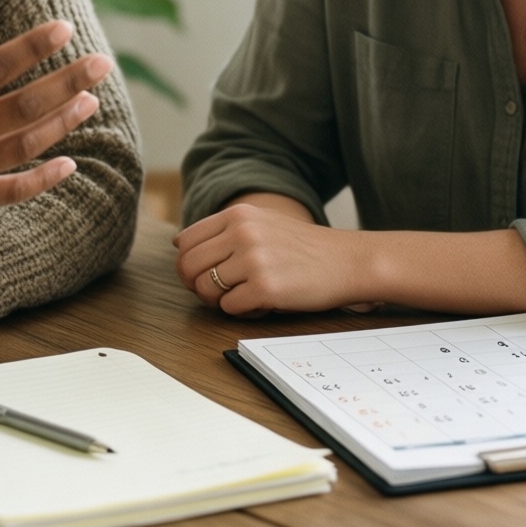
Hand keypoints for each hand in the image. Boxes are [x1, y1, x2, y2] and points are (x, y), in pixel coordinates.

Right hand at [0, 0, 112, 236]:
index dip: (32, 47)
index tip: (64, 28)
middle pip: (24, 106)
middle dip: (68, 81)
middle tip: (102, 62)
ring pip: (26, 145)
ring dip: (64, 122)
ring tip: (91, 100)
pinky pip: (12, 192)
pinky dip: (43, 179)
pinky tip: (68, 163)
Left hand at [174, 201, 374, 315]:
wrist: (347, 261)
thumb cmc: (304, 248)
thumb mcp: (262, 223)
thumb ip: (224, 230)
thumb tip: (179, 244)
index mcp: (238, 214)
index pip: (186, 241)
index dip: (186, 264)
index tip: (200, 276)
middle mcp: (242, 232)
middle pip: (188, 267)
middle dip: (196, 286)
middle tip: (217, 294)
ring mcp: (253, 259)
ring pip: (205, 290)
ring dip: (218, 301)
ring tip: (242, 298)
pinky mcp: (265, 287)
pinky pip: (230, 308)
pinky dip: (241, 312)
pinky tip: (260, 304)